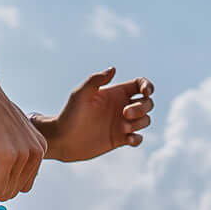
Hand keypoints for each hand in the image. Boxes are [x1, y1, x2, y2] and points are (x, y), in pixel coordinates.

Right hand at [0, 79, 47, 199]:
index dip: (0, 175)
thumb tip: (7, 179)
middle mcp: (38, 152)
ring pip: (3, 191)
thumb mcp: (8, 134)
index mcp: (39, 148)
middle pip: (13, 191)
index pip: (22, 184)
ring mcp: (25, 154)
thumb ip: (14, 154)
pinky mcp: (8, 156)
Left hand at [36, 67, 155, 163]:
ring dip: (139, 123)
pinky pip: (138, 138)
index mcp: (115, 93)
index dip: (148, 86)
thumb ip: (96, 80)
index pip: (140, 84)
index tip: (145, 93)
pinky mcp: (120, 140)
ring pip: (145, 120)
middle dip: (142, 107)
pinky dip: (138, 139)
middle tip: (124, 113)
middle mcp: (121, 107)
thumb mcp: (81, 93)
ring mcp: (121, 124)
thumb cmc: (69, 113)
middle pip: (147, 103)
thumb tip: (113, 69)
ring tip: (123, 128)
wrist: (62, 139)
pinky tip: (128, 139)